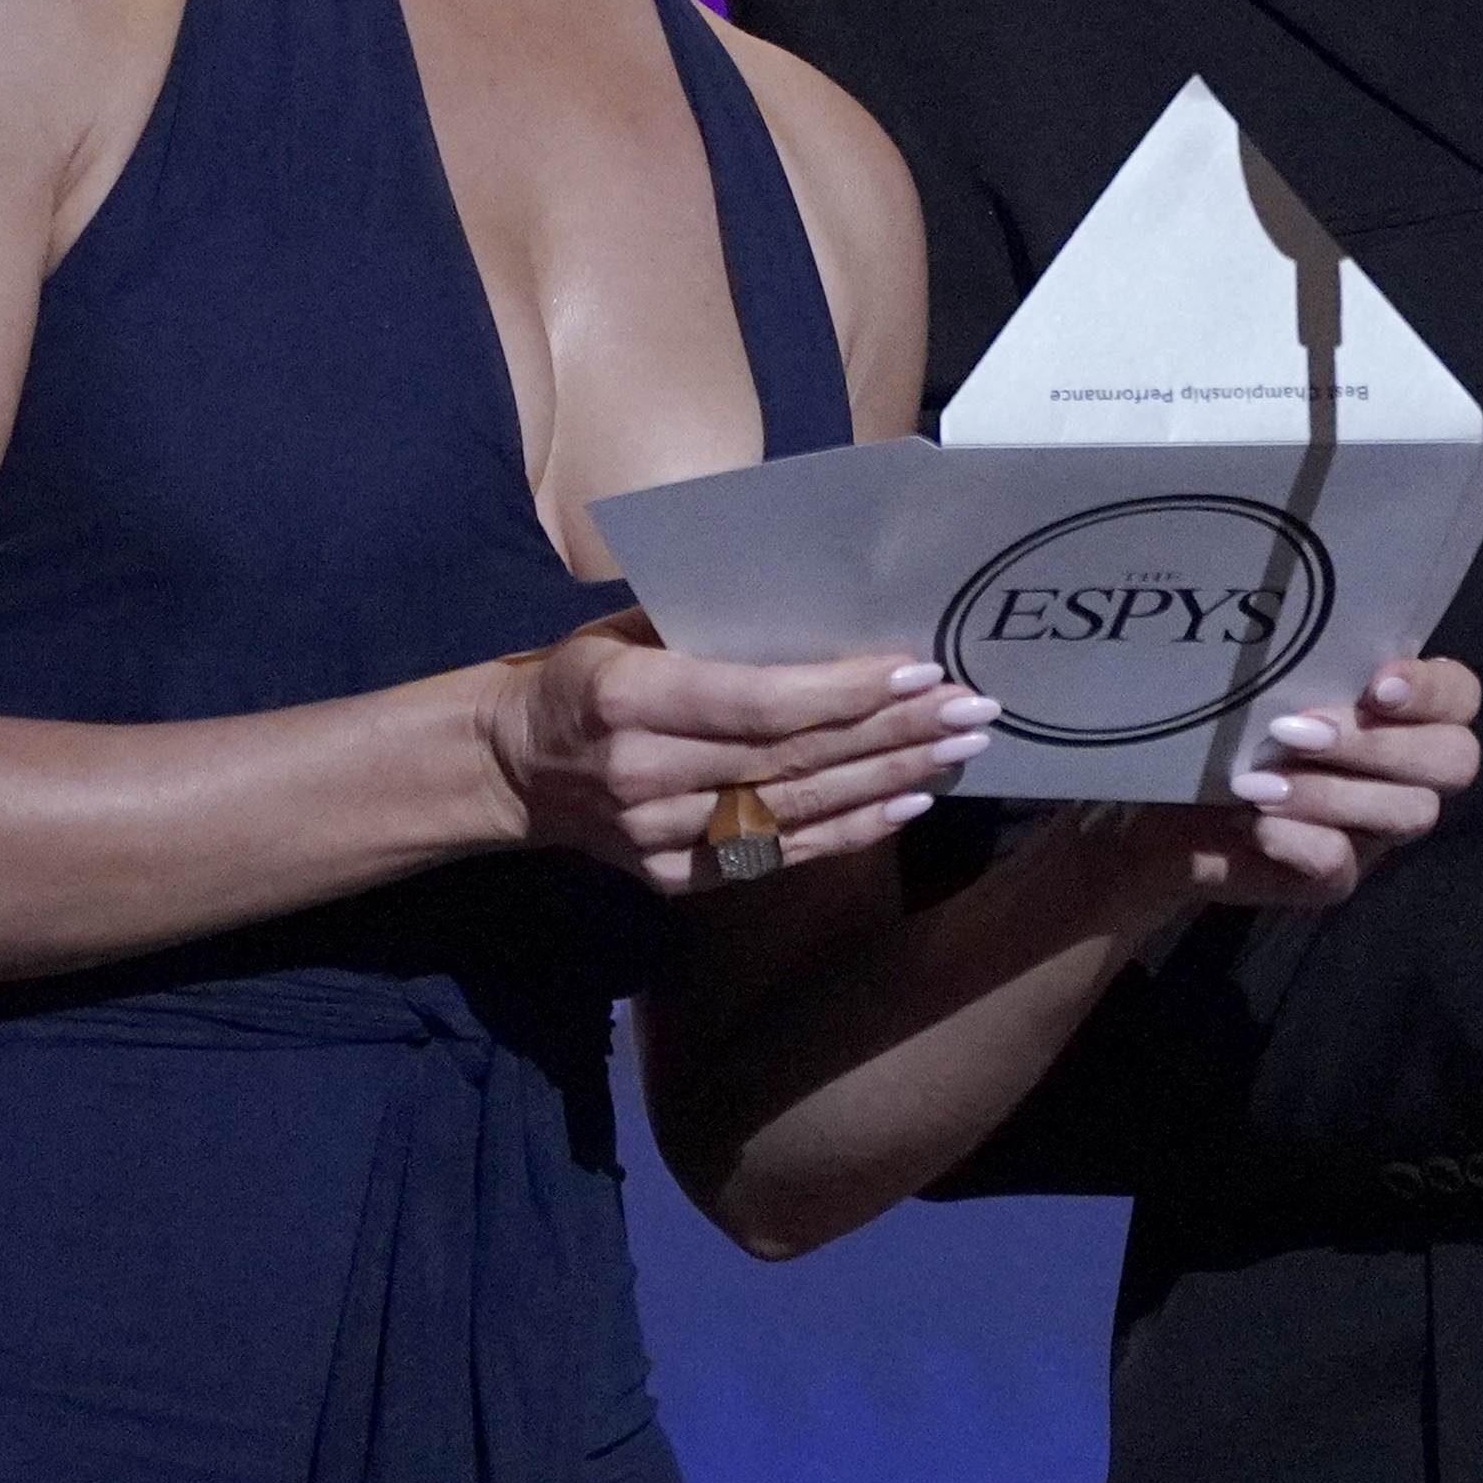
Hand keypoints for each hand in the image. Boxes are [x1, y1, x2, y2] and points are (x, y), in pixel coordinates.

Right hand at [490, 614, 993, 894]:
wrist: (511, 769)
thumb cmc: (583, 675)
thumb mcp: (625, 626)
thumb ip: (709, 623)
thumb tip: (824, 602)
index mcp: (629, 698)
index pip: (756, 701)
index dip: (841, 691)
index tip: (917, 667)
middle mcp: (647, 775)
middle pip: (792, 757)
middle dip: (894, 731)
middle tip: (972, 707)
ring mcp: (662, 838)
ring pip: (796, 809)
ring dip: (889, 779)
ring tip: (959, 749)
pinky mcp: (677, 879)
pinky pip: (779, 855)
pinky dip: (849, 830)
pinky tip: (908, 803)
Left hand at [1085, 657, 1482, 910]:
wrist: (1155, 805)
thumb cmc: (1212, 725)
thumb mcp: (1254, 681)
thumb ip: (1293, 659)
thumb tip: (1295, 616)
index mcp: (1394, 708)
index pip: (1459, 695)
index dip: (1432, 690)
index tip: (1375, 685)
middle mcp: (1400, 768)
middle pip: (1454, 759)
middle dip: (1380, 744)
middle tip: (1298, 732)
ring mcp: (1374, 829)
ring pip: (1407, 814)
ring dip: (1331, 792)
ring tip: (1256, 783)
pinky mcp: (1333, 877)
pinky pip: (1342, 865)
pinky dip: (1301, 841)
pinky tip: (1256, 824)